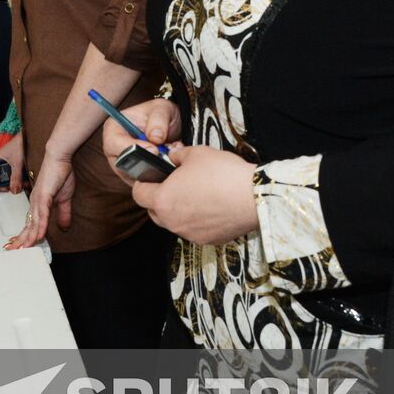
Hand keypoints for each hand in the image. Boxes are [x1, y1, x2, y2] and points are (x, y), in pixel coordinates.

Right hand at [0, 132, 24, 194]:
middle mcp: (2, 162)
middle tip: (17, 186)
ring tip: (24, 183)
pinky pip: (17, 173)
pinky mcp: (17, 163)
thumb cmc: (19, 143)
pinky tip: (26, 178)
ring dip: (17, 181)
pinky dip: (21, 177)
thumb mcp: (17, 163)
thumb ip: (16, 177)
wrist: (30, 137)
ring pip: (11, 176)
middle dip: (11, 183)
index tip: (5, 189)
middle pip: (3, 178)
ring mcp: (9, 163)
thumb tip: (14, 189)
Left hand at [6, 154, 73, 248]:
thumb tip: (64, 227)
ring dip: (29, 237)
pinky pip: (42, 215)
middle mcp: (35, 203)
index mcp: (38, 203)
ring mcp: (38, 200)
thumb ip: (63, 213)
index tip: (20, 246)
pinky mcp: (44, 196)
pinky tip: (39, 236)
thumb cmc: (60, 174)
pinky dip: (40, 226)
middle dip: (21, 240)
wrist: (59, 158)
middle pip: (27, 225)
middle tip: (12, 251)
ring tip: (24, 249)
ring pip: (33, 223)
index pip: (31, 223)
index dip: (26, 235)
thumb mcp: (64, 199)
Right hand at [101, 98, 182, 174]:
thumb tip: (155, 138)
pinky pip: (145, 182)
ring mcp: (124, 164)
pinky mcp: (135, 175)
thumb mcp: (162, 109)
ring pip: (134, 175)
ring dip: (154, 168)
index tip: (153, 149)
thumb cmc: (162, 115)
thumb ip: (158, 120)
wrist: (173, 127)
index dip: (132, 148)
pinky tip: (169, 162)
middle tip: (165, 156)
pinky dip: (159, 174)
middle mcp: (115, 149)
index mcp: (114, 128)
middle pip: (121, 164)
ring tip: (170, 154)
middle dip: (146, 162)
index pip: (113, 143)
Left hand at [129, 146, 258, 244]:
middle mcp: (172, 221)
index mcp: (163, 200)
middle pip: (154, 211)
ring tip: (194, 195)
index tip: (150, 178)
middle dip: (158, 199)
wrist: (254, 197)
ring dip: (177, 211)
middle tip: (172, 185)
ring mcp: (189, 234)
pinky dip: (196, 220)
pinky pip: (193, 230)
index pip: (138, 194)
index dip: (142, 184)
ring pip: (173, 222)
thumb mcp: (196, 153)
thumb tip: (173, 159)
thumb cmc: (223, 174)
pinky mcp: (207, 240)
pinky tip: (209, 207)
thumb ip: (177, 156)